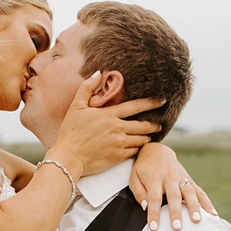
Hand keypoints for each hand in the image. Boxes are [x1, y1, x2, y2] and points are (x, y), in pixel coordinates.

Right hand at [44, 74, 164, 183]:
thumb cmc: (70, 131)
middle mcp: (118, 129)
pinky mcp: (119, 157)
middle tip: (159, 124)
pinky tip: (136, 146)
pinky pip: (135, 151)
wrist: (69, 156)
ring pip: (142, 139)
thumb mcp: (75, 106)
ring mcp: (120, 144)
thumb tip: (97, 73)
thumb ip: (87, 88)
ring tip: (147, 136)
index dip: (150, 103)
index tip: (161, 101)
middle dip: (154, 124)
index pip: (135, 106)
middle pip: (144, 125)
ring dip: (146, 137)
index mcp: (109, 115)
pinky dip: (138, 148)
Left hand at [128, 142, 213, 230]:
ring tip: (197, 221)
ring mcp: (181, 178)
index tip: (154, 227)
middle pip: (174, 196)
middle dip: (176, 212)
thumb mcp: (134, 176)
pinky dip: (207, 202)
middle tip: (177, 227)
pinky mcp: (189, 180)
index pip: (154, 198)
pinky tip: (213, 214)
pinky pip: (200, 191)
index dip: (154, 213)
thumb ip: (138, 192)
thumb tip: (145, 207)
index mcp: (154, 178)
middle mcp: (169, 178)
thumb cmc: (144, 167)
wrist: (157, 150)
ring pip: (189, 193)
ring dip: (194, 207)